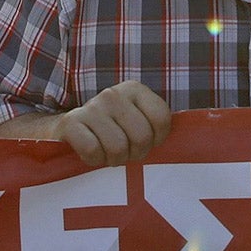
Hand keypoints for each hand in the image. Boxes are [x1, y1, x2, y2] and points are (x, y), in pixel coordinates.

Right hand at [54, 81, 172, 166]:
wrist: (65, 132)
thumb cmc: (110, 132)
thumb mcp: (135, 122)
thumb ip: (155, 128)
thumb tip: (184, 146)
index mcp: (135, 90)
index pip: (162, 120)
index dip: (156, 140)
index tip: (145, 143)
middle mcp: (113, 93)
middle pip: (141, 137)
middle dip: (134, 154)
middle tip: (123, 153)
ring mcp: (91, 106)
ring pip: (118, 147)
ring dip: (113, 160)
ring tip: (106, 154)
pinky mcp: (70, 122)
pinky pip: (93, 151)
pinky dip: (93, 161)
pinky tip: (90, 155)